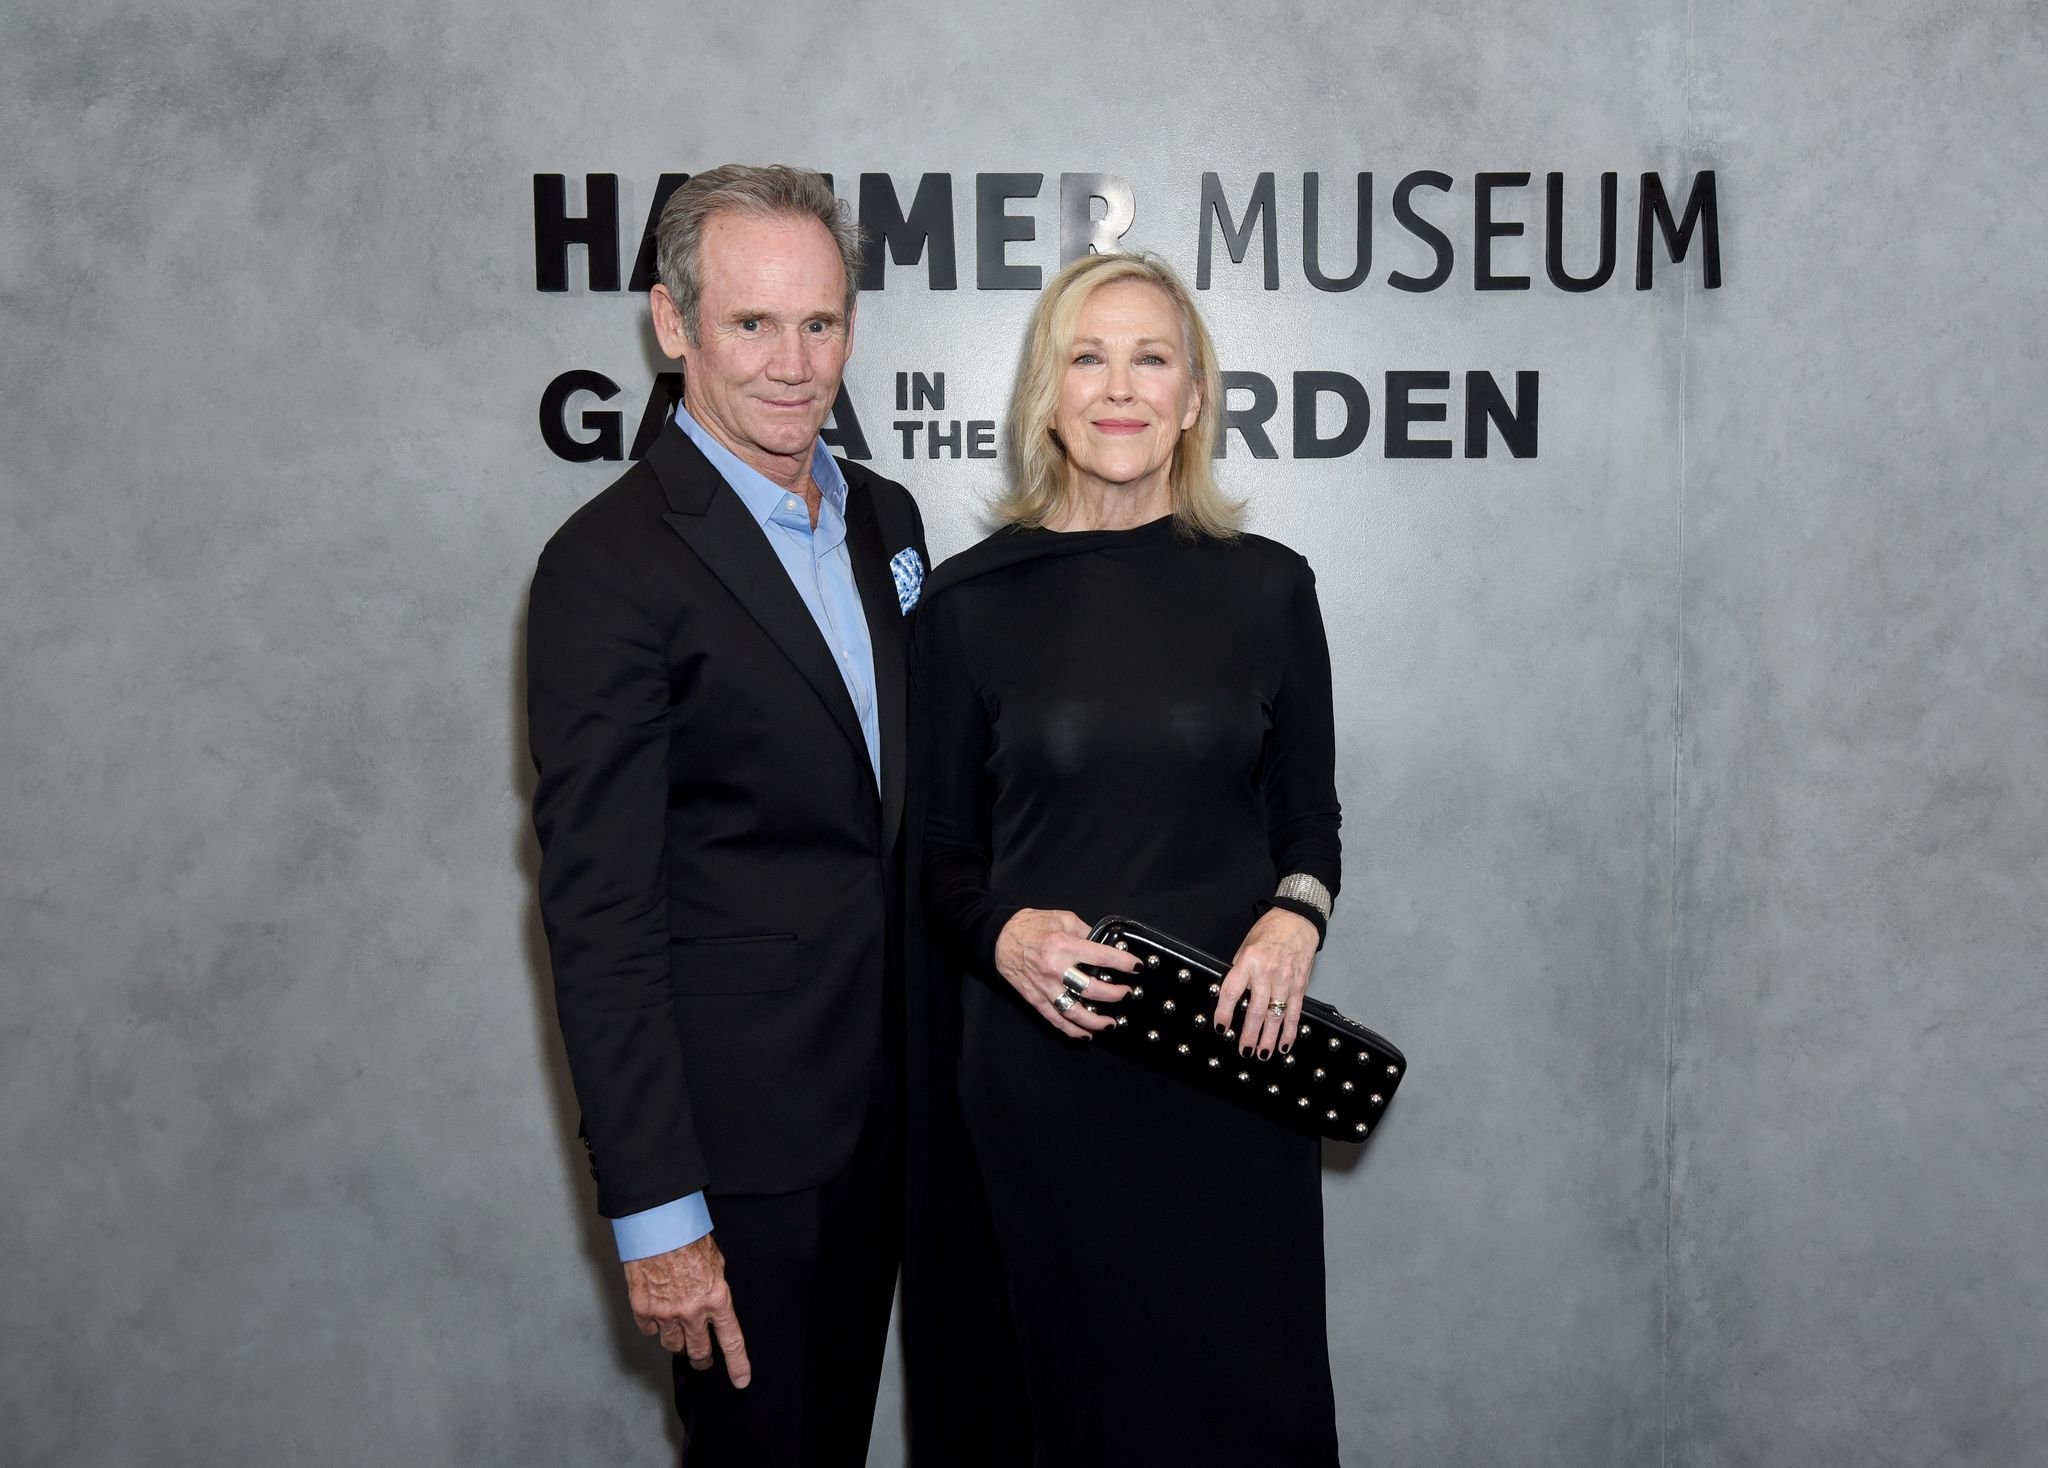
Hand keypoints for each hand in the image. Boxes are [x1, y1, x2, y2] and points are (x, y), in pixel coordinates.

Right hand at [624, 1234, 750, 1387]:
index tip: (740, 1380)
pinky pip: (650, 1332)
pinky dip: (655, 1327)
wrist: (657, 1226)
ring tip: (680, 1335)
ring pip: (673, 1346)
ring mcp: (666, 1314)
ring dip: (679, 1343)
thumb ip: (715, 1288)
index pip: (731, 1340)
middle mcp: (692, 1312)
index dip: (737, 1364)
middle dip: (703, 1359)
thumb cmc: (688, 1237)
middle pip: (700, 1351)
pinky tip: (658, 1315)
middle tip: (703, 1359)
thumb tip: (714, 1302)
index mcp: (716, 1298)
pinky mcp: (643, 1310)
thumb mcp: (716, 1261)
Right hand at [993, 908, 1139, 1037]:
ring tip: (1112, 1023)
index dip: (1123, 963)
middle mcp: (1055, 969)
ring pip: (1075, 1011)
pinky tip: (1086, 1034)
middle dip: (1114, 994)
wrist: (999, 937)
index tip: (1136, 967)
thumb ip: (1085, 932)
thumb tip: (1104, 944)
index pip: (1101, 957)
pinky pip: (1055, 1019)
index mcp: (1063, 945)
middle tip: (1126, 994)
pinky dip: (1071, 1030)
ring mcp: (1045, 987)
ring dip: (1096, 1021)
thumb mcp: (1062, 919)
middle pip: (1092, 988)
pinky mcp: (1035, 999)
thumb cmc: (1029, 926)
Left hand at [1212, 907, 1318, 1058]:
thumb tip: (1231, 997)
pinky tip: (1284, 1045)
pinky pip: (1294, 1013)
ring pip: (1276, 1016)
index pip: (1232, 992)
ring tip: (1262, 1054)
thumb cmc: (1270, 931)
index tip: (1221, 1027)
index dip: (1224, 1013)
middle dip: (1249, 1034)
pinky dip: (1290, 1031)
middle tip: (1244, 1050)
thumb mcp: (1245, 947)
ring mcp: (1286, 981)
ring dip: (1269, 1038)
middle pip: (1255, 1010)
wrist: (1298, 921)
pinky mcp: (1300, 986)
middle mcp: (1267, 973)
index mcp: (1248, 961)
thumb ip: (1239, 971)